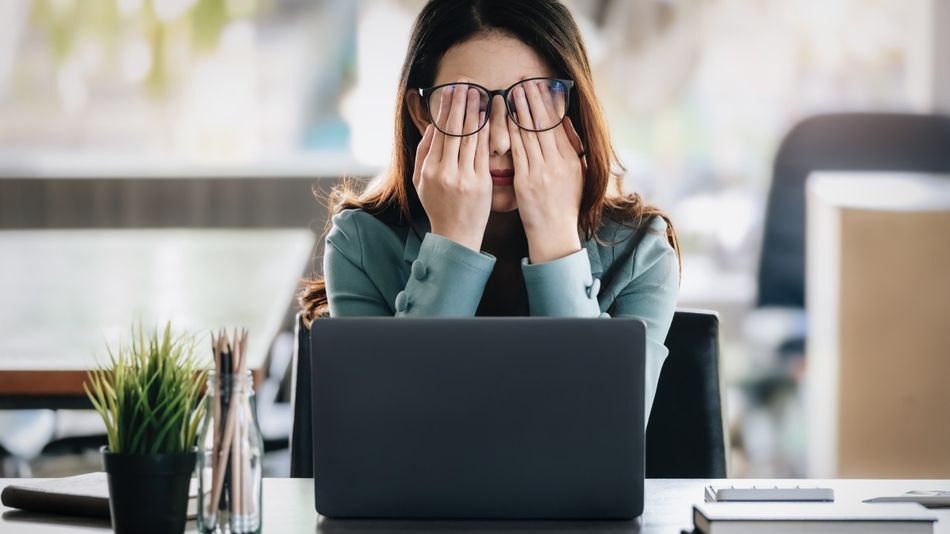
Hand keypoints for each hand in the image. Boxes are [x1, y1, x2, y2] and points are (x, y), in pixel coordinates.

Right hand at [412, 84, 491, 251]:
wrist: (456, 235)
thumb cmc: (438, 206)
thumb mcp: (420, 181)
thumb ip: (423, 153)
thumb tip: (432, 126)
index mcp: (428, 169)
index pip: (438, 132)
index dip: (445, 108)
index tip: (451, 90)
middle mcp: (444, 172)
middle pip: (453, 130)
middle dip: (460, 103)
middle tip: (466, 83)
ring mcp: (463, 177)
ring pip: (470, 138)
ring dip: (475, 112)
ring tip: (479, 93)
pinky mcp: (481, 183)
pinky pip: (484, 152)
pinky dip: (486, 132)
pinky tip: (489, 118)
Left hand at [507, 80, 586, 263]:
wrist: (555, 235)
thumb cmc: (564, 207)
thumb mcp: (577, 176)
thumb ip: (572, 148)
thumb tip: (566, 123)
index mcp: (571, 160)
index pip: (558, 124)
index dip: (548, 102)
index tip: (540, 84)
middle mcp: (559, 163)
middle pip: (544, 124)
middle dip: (534, 99)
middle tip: (525, 78)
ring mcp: (542, 172)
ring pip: (530, 134)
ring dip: (521, 109)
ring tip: (514, 90)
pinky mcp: (526, 182)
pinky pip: (517, 151)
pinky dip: (511, 132)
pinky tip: (504, 118)